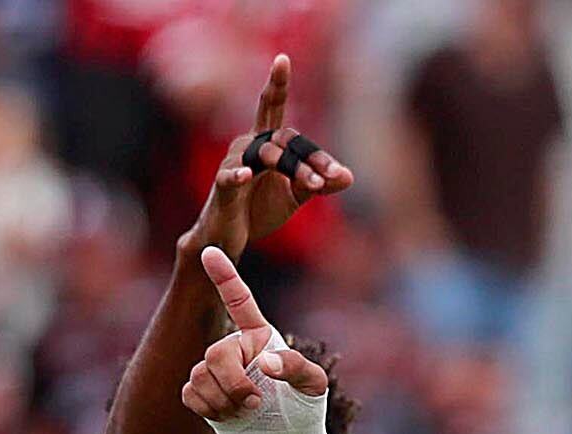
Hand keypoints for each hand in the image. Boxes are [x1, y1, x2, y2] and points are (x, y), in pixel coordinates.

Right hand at [180, 247, 332, 433]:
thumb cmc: (305, 413)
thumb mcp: (314, 387)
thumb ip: (295, 366)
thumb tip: (264, 362)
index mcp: (259, 337)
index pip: (239, 301)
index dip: (224, 277)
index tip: (209, 250)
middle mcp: (235, 350)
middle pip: (214, 354)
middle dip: (233, 382)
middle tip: (255, 402)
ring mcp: (217, 373)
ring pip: (199, 375)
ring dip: (223, 401)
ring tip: (246, 413)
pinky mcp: (204, 396)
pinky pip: (189, 393)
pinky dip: (207, 408)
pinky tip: (226, 417)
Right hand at [187, 58, 352, 257]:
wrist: (227, 237)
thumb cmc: (258, 209)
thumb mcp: (295, 195)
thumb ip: (318, 183)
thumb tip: (349, 176)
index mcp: (265, 142)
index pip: (272, 107)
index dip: (276, 82)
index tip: (282, 58)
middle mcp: (247, 145)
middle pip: (283, 138)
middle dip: (309, 156)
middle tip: (333, 175)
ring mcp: (233, 163)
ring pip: (266, 155)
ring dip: (293, 169)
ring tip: (314, 185)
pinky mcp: (222, 187)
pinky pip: (229, 176)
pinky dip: (237, 174)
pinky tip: (247, 174)